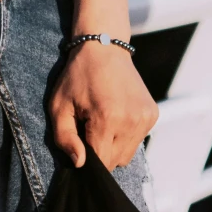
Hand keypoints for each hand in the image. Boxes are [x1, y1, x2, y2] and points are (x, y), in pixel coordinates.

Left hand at [48, 41, 157, 170]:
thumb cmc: (77, 77)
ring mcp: (145, 118)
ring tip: (103, 123)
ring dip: (113, 146)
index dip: (87, 160)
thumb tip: (80, 163)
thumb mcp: (59, 105)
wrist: (105, 48)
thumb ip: (65, 138)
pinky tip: (116, 116)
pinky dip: (125, 136)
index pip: (100, 162)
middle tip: (89, 130)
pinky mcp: (152, 114)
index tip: (79, 146)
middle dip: (100, 153)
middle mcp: (131, 121)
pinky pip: (137, 141)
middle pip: (114, 162)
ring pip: (127, 155)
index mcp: (107, 118)